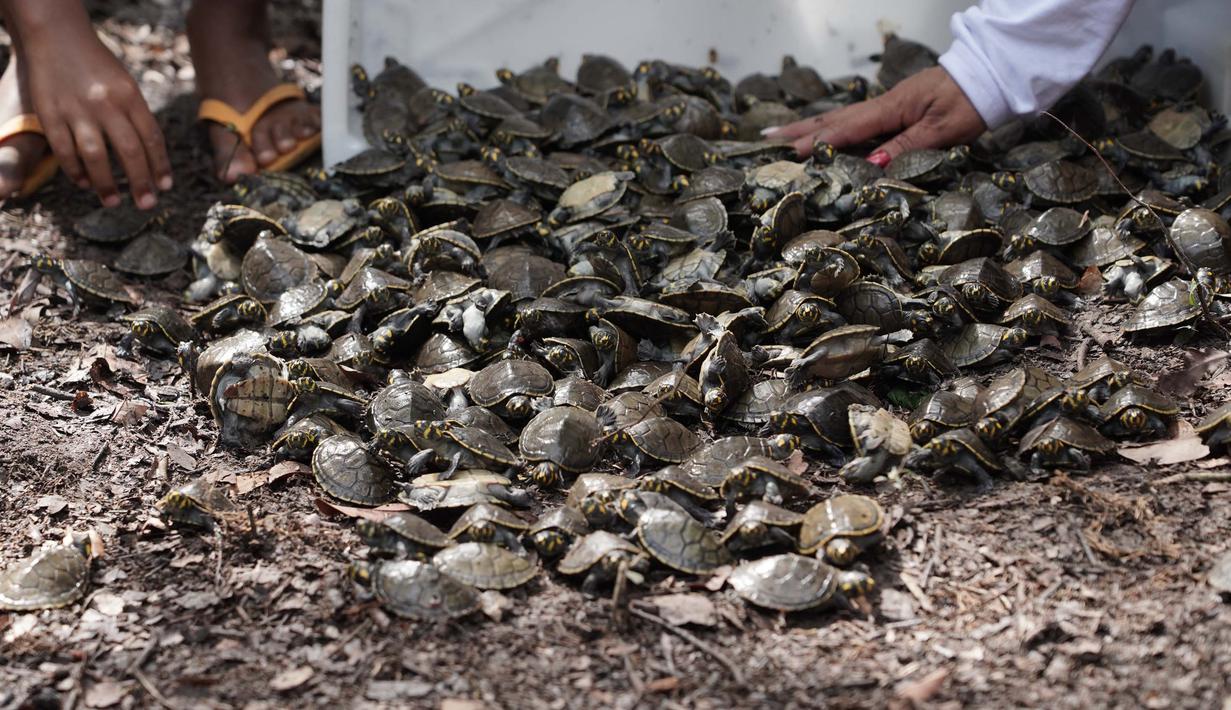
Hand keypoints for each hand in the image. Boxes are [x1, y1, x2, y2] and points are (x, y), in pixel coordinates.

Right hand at [9, 0, 170, 206]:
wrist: (56, 36)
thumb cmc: (97, 65)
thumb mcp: (125, 85)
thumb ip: (136, 116)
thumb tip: (150, 158)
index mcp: (130, 95)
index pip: (151, 138)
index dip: (160, 165)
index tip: (165, 186)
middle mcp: (105, 104)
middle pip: (128, 151)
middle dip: (140, 182)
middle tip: (147, 204)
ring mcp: (76, 109)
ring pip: (95, 156)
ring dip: (105, 184)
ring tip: (113, 201)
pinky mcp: (49, 113)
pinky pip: (64, 150)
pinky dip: (74, 170)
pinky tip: (83, 182)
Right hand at [765, 67, 985, 166]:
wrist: (991, 75)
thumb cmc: (971, 102)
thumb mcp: (943, 130)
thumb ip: (905, 145)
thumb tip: (870, 163)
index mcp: (892, 108)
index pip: (848, 128)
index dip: (819, 142)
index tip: (792, 155)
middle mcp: (884, 104)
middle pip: (834, 119)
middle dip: (799, 131)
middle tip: (766, 140)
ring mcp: (888, 105)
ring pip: (841, 118)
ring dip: (809, 127)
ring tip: (782, 135)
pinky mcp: (896, 109)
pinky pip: (854, 120)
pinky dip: (831, 126)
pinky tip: (822, 131)